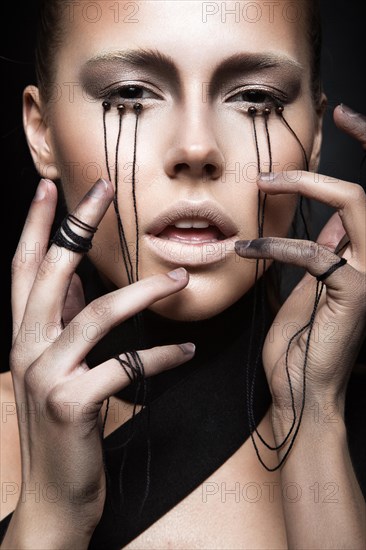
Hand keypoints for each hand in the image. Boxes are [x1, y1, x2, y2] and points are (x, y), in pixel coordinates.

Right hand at [10, 177, 194, 537]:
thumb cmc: (64, 426)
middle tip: (105, 188)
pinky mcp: (72, 404)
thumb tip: (78, 282)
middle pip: (51, 272)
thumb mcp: (57, 367)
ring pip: (97, 315)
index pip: (25, 267)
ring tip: (181, 279)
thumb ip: (64, 323)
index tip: (51, 187)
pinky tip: (188, 350)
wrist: (54, 497)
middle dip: (77, 225)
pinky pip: (126, 366)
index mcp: (23, 335)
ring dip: (144, 292)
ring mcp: (46, 376)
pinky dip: (162, 356)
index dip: (37, 226)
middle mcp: (26, 348)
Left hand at [235, 105, 365, 434]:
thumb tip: (322, 225)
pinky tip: (243, 247)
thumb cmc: (299, 345)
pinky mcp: (352, 294)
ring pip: (352, 205)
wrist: (301, 392)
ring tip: (263, 185)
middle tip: (299, 142)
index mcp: (364, 256)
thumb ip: (319, 254)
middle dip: (352, 148)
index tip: (343, 116)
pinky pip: (312, 253)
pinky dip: (274, 245)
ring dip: (305, 186)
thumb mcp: (308, 290)